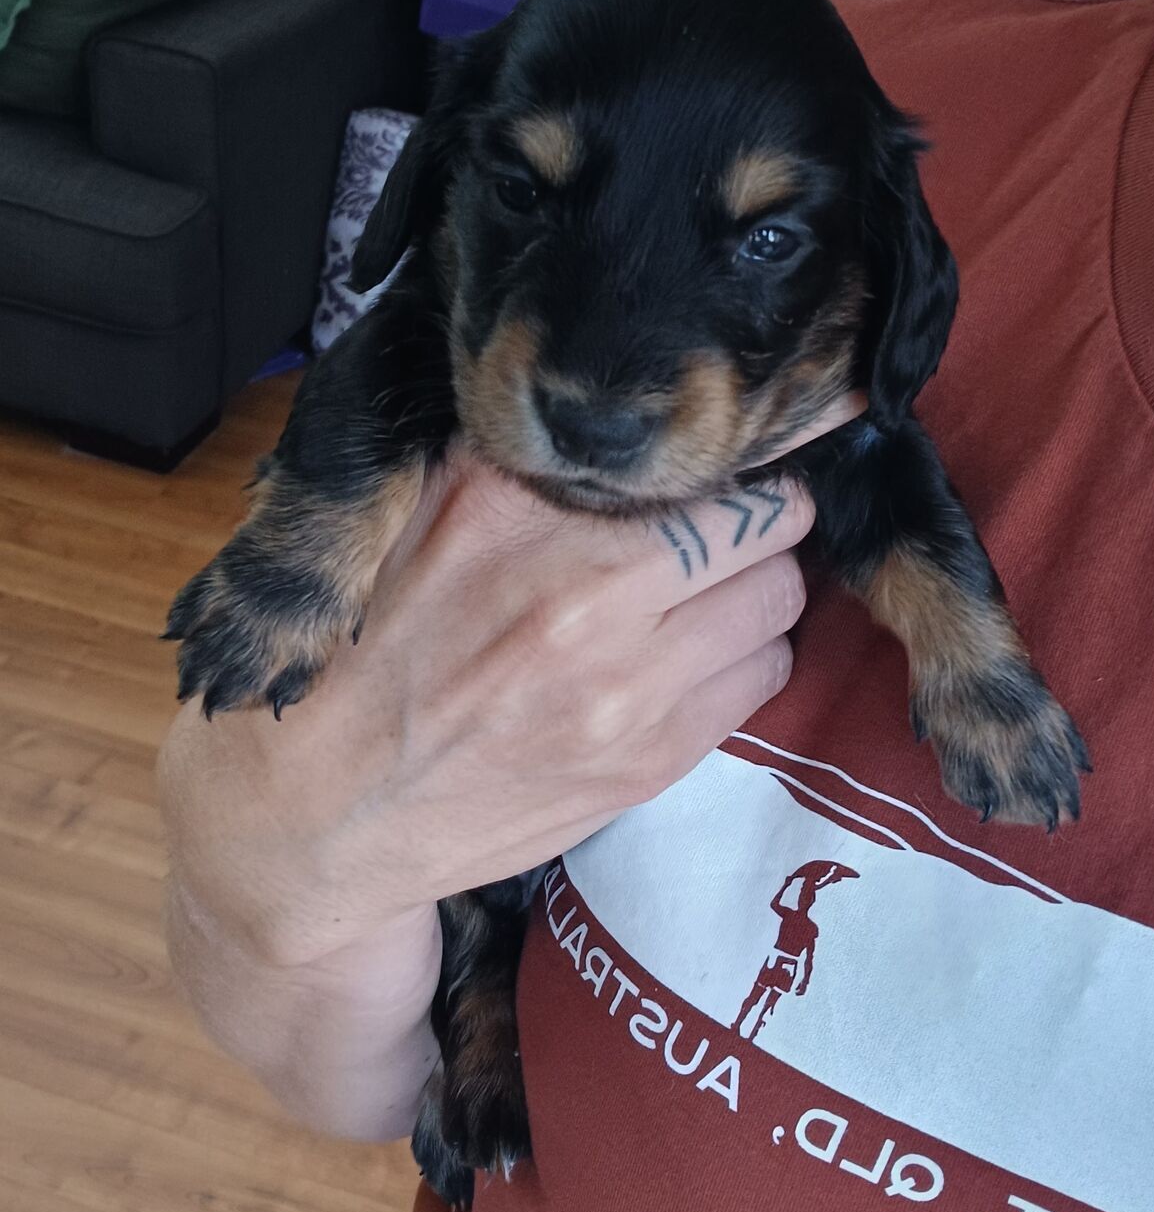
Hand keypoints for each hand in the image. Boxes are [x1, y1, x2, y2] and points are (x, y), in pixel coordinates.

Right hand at [160, 391, 861, 1132]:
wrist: (319, 817)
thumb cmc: (359, 651)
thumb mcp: (408, 513)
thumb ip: (508, 452)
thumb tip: (606, 394)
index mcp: (511, 510)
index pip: (690, 456)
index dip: (722, 454)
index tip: (720, 459)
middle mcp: (581, 592)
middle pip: (766, 525)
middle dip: (757, 518)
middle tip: (728, 523)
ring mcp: (623, 689)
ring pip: (777, 603)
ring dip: (755, 590)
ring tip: (705, 594)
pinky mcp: (647, 763)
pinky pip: (761, 681)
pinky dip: (742, 660)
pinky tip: (689, 658)